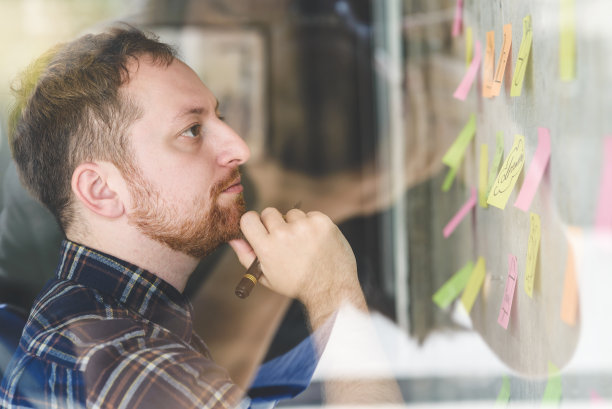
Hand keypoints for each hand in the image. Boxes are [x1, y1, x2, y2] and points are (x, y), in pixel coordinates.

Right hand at [229, 208, 360, 309]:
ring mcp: (304, 226)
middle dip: (274, 224)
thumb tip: (233, 238)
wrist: (331, 289)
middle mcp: (283, 234)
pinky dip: (312, 225)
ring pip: (291, 213)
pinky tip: (316, 242)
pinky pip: (310, 214)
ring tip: (303, 245)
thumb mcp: (265, 276)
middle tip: (285, 241)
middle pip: (269, 212)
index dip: (253, 223)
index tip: (260, 229)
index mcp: (266, 248)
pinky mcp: (322, 222)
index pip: (248, 218)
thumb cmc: (296, 284)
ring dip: (295, 224)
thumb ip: (246, 255)